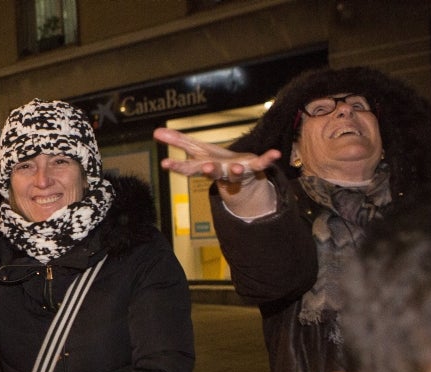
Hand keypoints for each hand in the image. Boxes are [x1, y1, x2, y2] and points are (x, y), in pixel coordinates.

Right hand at [153, 127, 278, 182]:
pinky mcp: (254, 168)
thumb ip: (178, 142)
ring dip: (236, 171)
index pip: (188, 168)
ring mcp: (237, 172)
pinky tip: (275, 154)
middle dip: (210, 170)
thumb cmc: (215, 163)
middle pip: (213, 173)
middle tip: (206, 167)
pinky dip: (268, 159)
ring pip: (235, 173)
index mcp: (204, 167)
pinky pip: (262, 164)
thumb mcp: (197, 151)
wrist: (241, 181)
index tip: (165, 163)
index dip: (177, 166)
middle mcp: (219, 172)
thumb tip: (155, 131)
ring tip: (238, 168)